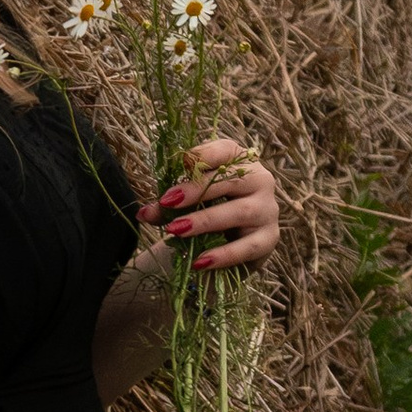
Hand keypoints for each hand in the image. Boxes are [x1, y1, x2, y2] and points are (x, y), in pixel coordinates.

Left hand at [139, 138, 280, 271]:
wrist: (231, 242)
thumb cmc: (208, 209)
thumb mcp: (188, 201)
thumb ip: (168, 204)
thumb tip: (143, 213)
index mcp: (240, 160)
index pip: (224, 150)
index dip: (200, 157)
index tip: (178, 165)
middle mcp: (260, 180)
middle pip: (231, 179)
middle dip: (197, 190)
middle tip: (167, 202)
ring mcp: (267, 210)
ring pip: (240, 211)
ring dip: (205, 220)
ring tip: (175, 230)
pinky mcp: (269, 239)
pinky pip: (247, 247)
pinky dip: (223, 255)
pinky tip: (199, 261)